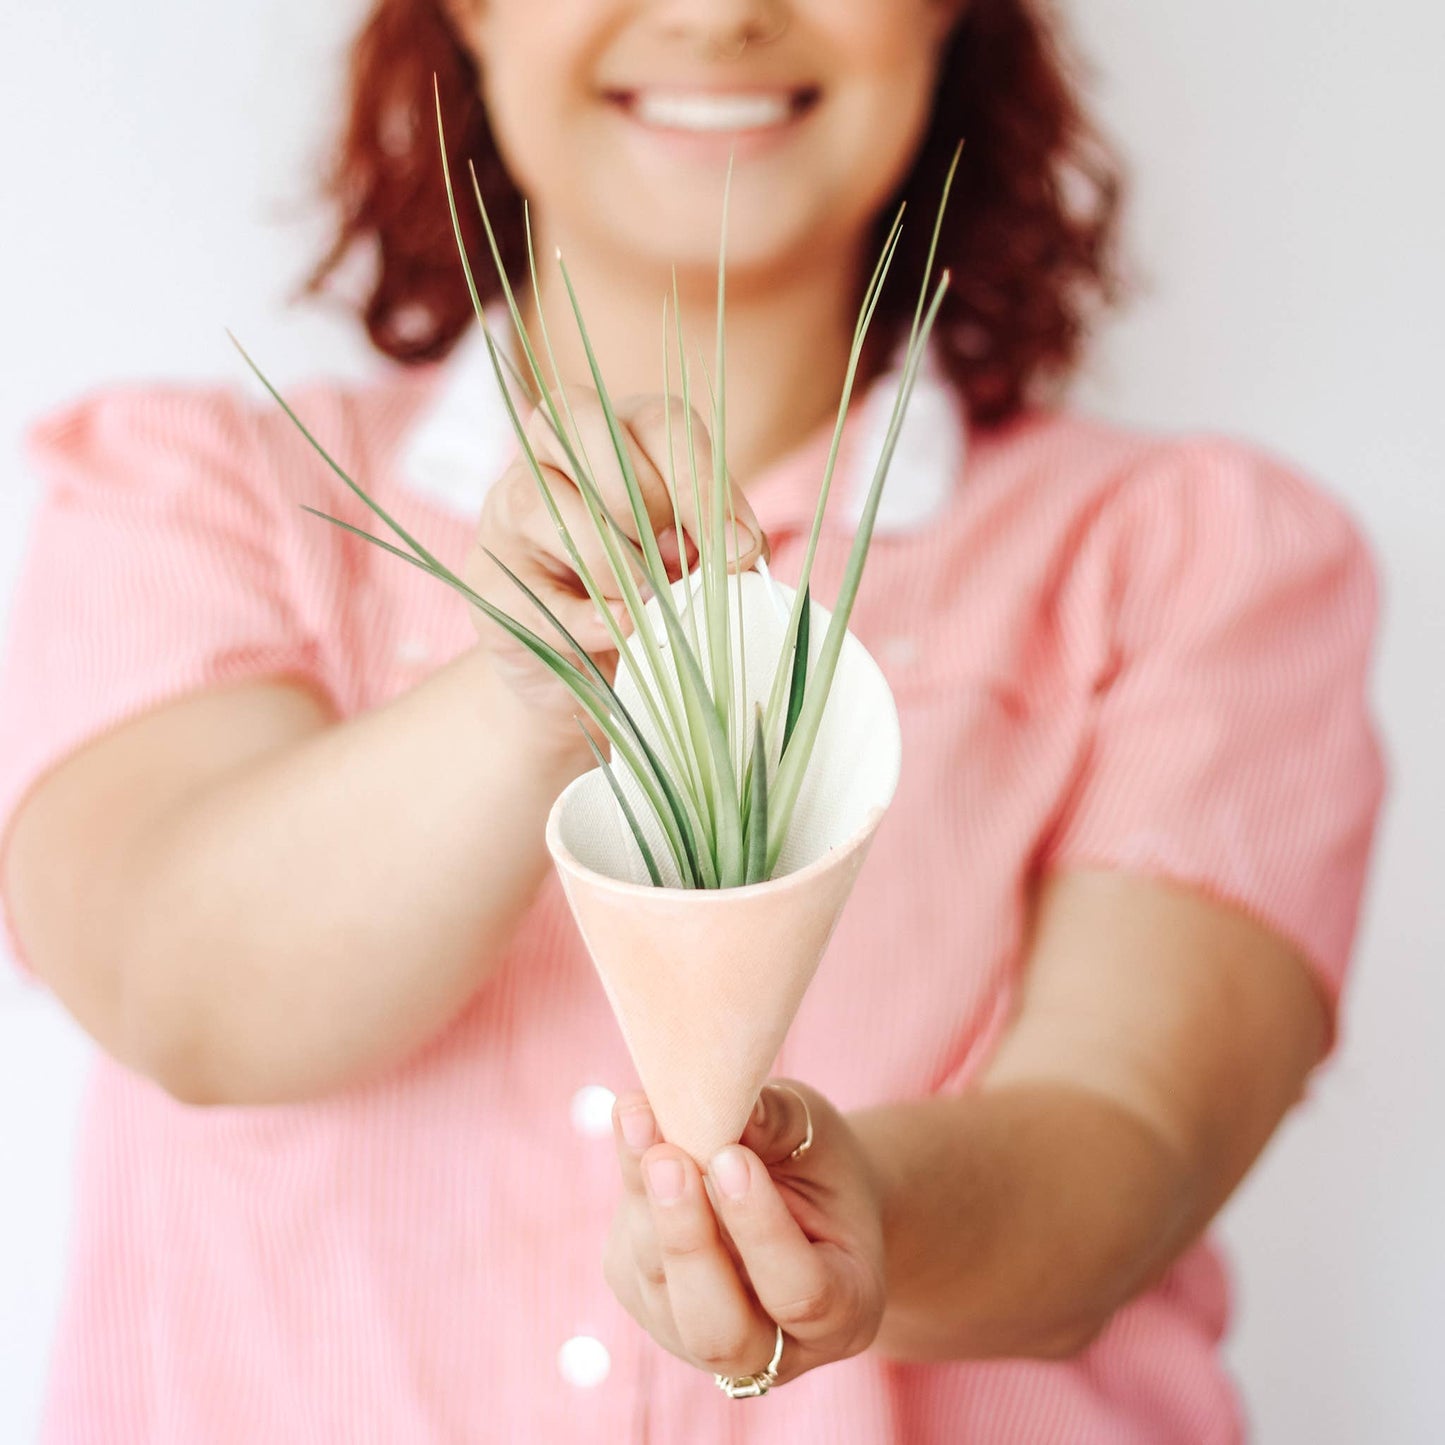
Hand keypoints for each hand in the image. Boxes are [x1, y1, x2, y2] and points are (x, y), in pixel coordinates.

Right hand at [463, 387, 765, 737]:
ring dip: (621, 571)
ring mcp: (505, 510)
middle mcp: (548, 452)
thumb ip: (718, 540)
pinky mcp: (487, 581)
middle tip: (675, 564)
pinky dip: (594, 625)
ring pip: (560, 511)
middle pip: (592, 430)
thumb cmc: (649, 597)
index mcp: (616, 431)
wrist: (586, 672)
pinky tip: (621, 633)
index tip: (736, 549)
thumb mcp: (695, 559)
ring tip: (650, 608)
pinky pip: (544, 597)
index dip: (701, 481)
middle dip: (646, 505)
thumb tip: (740, 548)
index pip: (660, 421)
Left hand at [605, 1080, 886, 1387]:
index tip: (732, 1157)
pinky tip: (635, 1126)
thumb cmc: (820, 1163)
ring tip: (638, 1118)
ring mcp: (700, 1337)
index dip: (761, 1229)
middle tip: (667, 1159)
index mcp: (845, 1314)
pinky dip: (629, 1189)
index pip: (800, 1293)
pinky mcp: (649, 1305)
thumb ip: (779, 1123)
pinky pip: (628, 1259)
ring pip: (660, 1291)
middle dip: (686, 1241)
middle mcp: (773, 1349)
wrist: (798, 1192)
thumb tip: (718, 1102)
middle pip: (717, 1329)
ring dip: (643, 1203)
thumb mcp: (819, 1134)